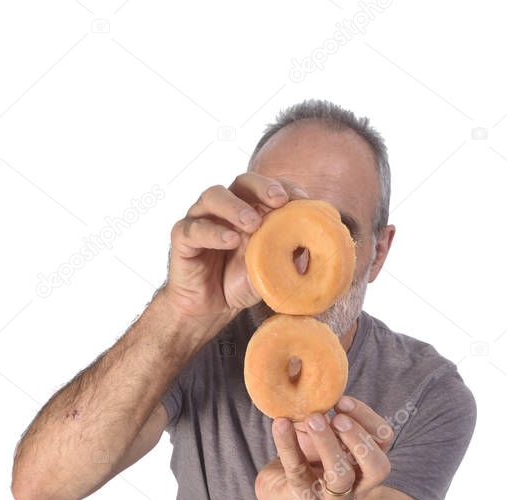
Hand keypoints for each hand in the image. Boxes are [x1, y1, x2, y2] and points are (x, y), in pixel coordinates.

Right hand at [162, 172, 308, 321]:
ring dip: (235, 206)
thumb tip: (323, 247)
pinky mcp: (183, 238)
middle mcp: (225, 208)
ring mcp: (202, 219)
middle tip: (279, 201)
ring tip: (253, 223)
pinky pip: (194, 228)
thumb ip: (291, 255)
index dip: (284, 188)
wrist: (209, 310)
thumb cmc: (239, 284)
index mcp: (250, 210)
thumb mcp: (272, 270)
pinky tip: (230, 240)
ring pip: (213, 196)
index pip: (267, 188)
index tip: (302, 199)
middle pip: (242, 182)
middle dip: (262, 187)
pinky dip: (213, 232)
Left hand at [255, 397, 394, 499]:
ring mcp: (331, 497)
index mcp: (366, 462)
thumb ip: (328, 406)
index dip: (368, 419)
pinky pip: (298, 472)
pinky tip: (280, 423)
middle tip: (337, 417)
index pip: (384, 441)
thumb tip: (317, 362)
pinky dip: (288, 444)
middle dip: (360, 439)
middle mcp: (357, 483)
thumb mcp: (321, 428)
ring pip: (342, 476)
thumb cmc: (305, 452)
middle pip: (377, 467)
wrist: (277, 486)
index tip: (343, 400)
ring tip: (313, 419)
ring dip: (329, 444)